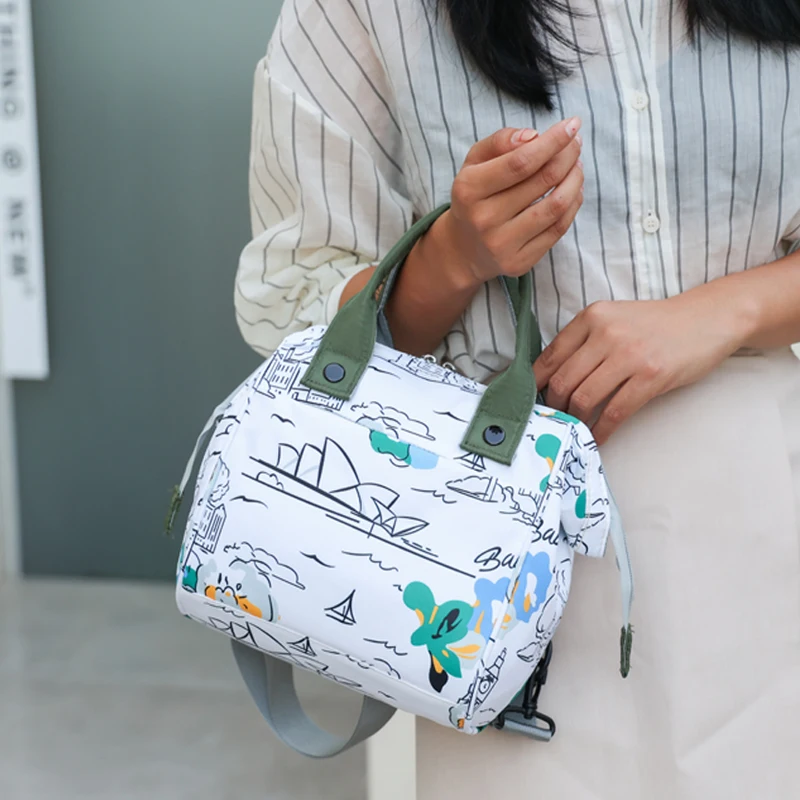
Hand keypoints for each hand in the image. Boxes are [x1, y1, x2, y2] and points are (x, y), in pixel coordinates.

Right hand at [440, 118, 583, 287]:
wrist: (464, 249)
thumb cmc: (475, 197)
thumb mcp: (474, 163)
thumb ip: (499, 142)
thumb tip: (533, 136)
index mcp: (470, 190)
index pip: (520, 162)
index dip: (552, 142)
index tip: (572, 125)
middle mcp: (484, 220)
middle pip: (542, 180)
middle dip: (567, 156)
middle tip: (576, 143)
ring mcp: (502, 245)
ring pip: (555, 206)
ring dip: (575, 180)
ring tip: (577, 165)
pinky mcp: (519, 262)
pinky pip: (557, 230)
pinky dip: (573, 205)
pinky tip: (573, 190)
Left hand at [533, 292, 751, 443]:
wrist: (706, 319)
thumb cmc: (655, 324)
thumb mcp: (613, 319)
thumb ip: (583, 341)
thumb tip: (550, 378)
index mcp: (592, 317)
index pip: (549, 356)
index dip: (533, 384)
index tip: (528, 401)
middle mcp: (607, 334)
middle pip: (562, 381)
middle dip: (553, 407)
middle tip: (552, 420)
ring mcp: (629, 355)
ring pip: (583, 398)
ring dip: (574, 420)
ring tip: (573, 429)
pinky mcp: (650, 377)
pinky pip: (614, 412)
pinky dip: (600, 430)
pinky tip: (596, 438)